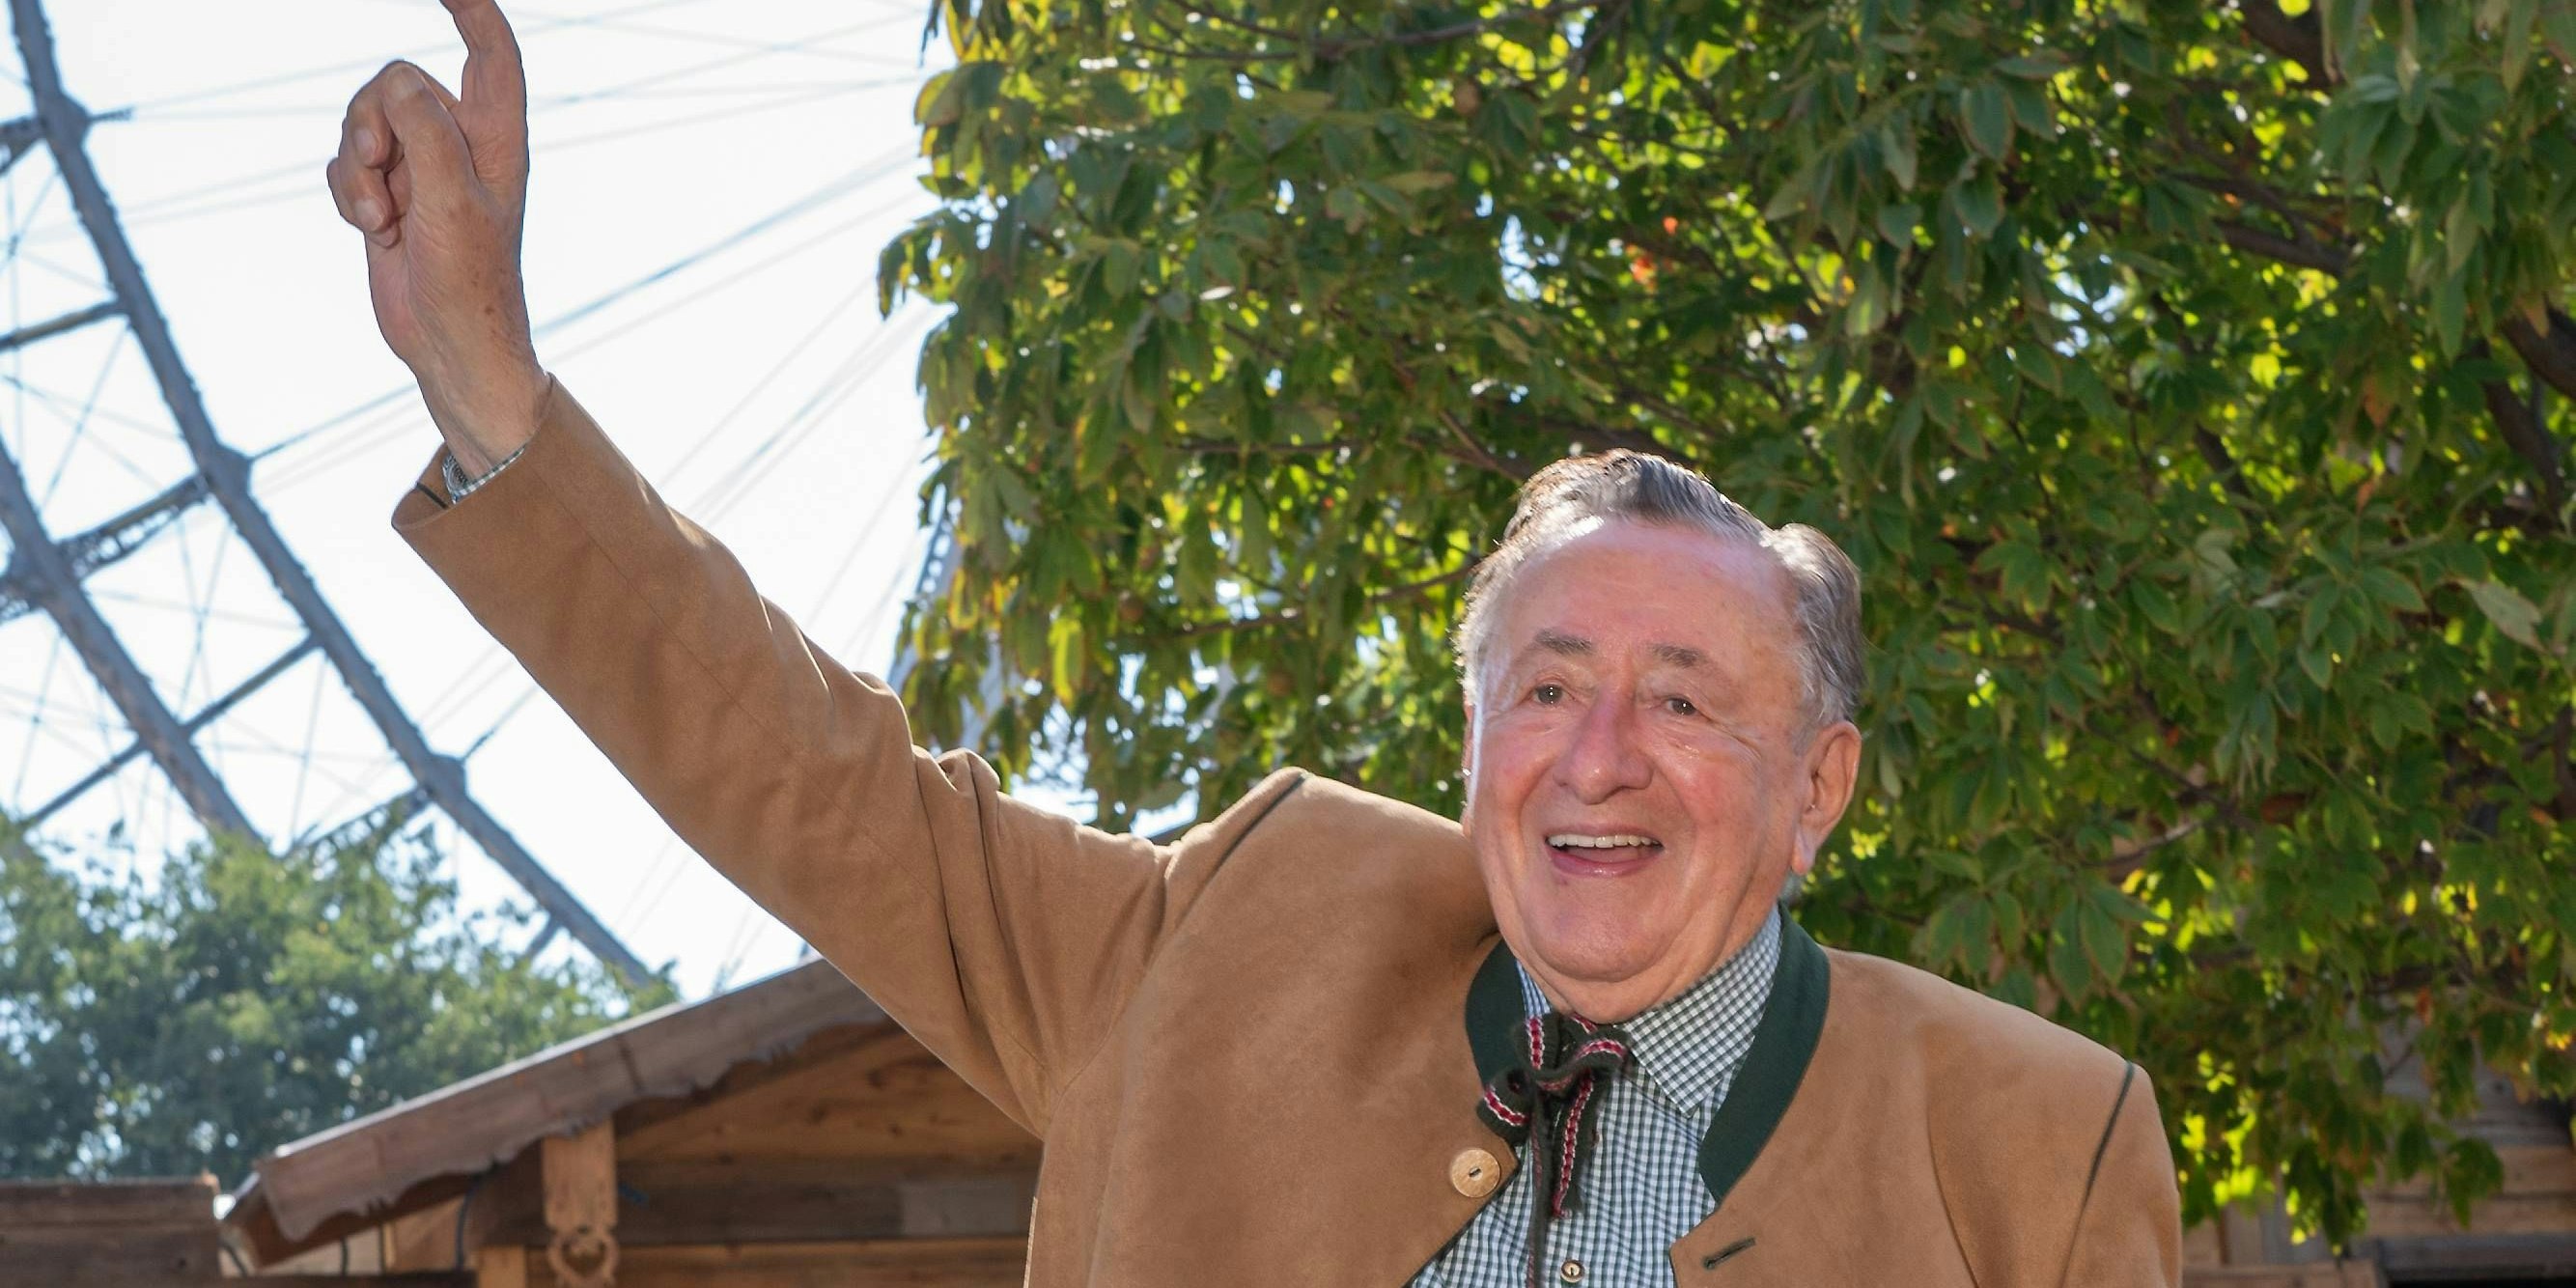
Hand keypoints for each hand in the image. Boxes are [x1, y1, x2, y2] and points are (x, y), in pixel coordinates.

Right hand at [325, 0, 546, 472]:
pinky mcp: (389, 193)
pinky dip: (347, 194)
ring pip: (362, 122)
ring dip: (358, 170)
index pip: (490, 52)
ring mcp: (421, 167)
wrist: (447, 343)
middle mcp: (460, 143)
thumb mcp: (452, 201)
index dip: (472, 8)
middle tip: (387, 180)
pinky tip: (372, 232)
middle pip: (396, 83)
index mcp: (495, 136)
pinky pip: (345, 163)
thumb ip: (425, 131)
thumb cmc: (469, 280)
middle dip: (374, 126)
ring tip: (384, 221)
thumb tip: (400, 83)